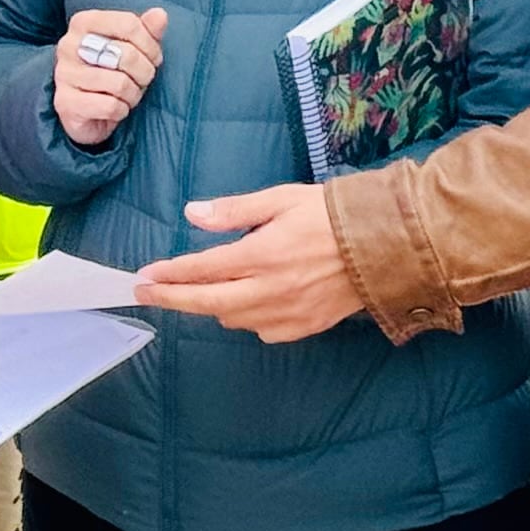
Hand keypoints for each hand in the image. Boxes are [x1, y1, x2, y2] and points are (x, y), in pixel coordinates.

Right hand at [54, 8, 167, 147]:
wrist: (83, 111)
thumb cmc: (111, 73)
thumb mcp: (133, 47)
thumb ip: (147, 30)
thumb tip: (160, 14)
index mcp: (84, 22)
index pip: (128, 24)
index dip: (150, 45)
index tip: (153, 58)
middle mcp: (69, 45)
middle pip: (126, 54)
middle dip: (145, 73)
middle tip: (142, 80)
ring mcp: (64, 74)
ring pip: (120, 84)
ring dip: (133, 94)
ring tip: (127, 95)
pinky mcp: (65, 103)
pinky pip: (110, 106)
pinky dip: (121, 111)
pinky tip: (115, 108)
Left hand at [136, 180, 361, 341]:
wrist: (384, 246)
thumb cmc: (331, 215)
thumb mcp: (281, 200)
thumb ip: (235, 211)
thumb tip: (192, 214)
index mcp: (263, 255)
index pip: (202, 269)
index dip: (169, 274)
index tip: (145, 275)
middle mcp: (271, 290)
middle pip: (207, 303)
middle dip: (171, 299)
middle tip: (145, 294)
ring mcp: (287, 314)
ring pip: (232, 318)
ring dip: (211, 306)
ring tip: (202, 289)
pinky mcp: (304, 328)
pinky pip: (261, 330)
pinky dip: (246, 317)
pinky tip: (248, 301)